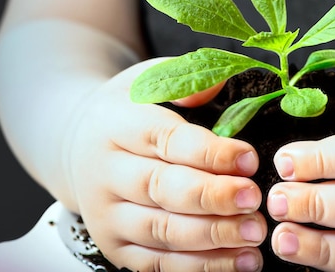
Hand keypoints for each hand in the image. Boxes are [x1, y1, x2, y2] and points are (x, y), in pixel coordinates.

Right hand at [62, 59, 267, 271]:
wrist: (80, 147)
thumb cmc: (127, 114)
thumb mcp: (147, 82)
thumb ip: (183, 81)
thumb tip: (217, 85)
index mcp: (116, 126)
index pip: (164, 139)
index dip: (209, 152)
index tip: (248, 159)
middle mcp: (105, 173)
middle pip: (160, 188)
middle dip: (212, 196)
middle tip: (254, 199)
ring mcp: (107, 215)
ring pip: (161, 231)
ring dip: (212, 236)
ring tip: (254, 233)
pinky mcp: (114, 247)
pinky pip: (157, 264)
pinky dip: (199, 267)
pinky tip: (237, 261)